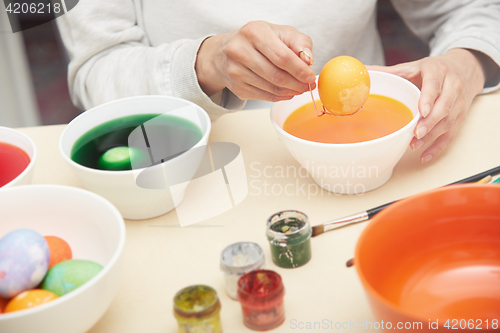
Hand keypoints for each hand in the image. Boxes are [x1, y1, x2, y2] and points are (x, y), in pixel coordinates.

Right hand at [195, 21, 315, 101]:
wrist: (226, 51)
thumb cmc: (258, 40)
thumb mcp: (280, 32)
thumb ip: (299, 42)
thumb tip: (308, 60)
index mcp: (254, 32)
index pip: (282, 56)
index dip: (299, 70)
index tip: (310, 76)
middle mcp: (240, 50)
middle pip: (276, 75)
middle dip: (296, 83)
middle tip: (307, 86)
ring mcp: (235, 71)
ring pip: (270, 88)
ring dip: (289, 91)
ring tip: (298, 89)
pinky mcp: (236, 86)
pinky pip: (263, 96)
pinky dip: (279, 97)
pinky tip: (286, 92)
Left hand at [368, 49, 487, 162]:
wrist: (464, 68)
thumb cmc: (433, 70)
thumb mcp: (412, 67)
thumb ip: (388, 71)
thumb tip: (363, 71)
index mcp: (437, 71)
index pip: (434, 84)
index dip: (429, 98)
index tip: (422, 111)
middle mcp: (452, 86)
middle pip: (444, 106)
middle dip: (430, 121)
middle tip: (416, 133)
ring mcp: (458, 103)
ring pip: (448, 121)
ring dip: (432, 135)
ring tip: (415, 144)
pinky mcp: (460, 117)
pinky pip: (451, 134)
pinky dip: (438, 147)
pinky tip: (425, 155)